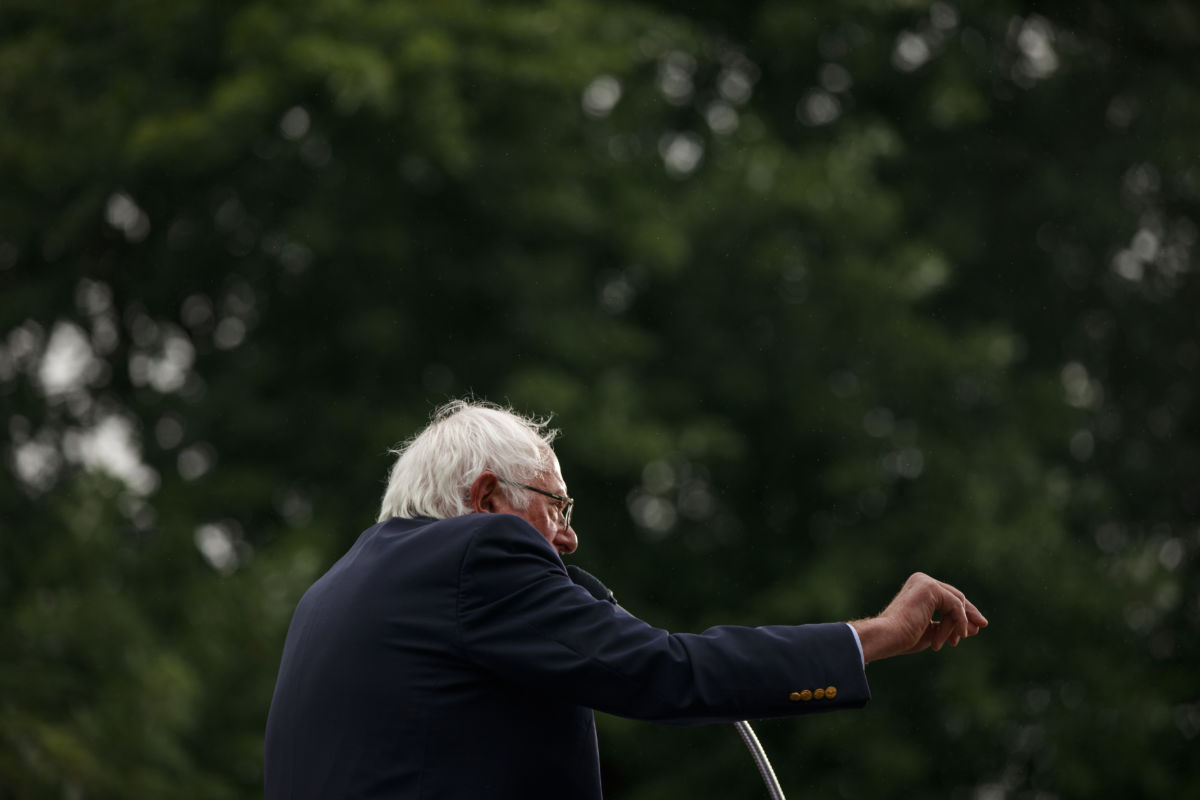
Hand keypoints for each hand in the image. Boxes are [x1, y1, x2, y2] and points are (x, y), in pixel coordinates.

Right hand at [850, 572, 987, 663]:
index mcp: (918, 588)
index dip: (963, 614)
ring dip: (958, 625)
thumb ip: (951, 626)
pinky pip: (955, 606)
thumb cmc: (904, 637)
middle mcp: (921, 580)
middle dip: (969, 615)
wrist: (888, 636)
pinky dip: (959, 622)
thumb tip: (976, 627)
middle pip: (956, 597)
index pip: (948, 598)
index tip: (974, 629)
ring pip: (957, 603)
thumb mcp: (933, 631)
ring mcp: (925, 582)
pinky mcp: (930, 588)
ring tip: (953, 642)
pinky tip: (958, 636)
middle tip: (980, 627)